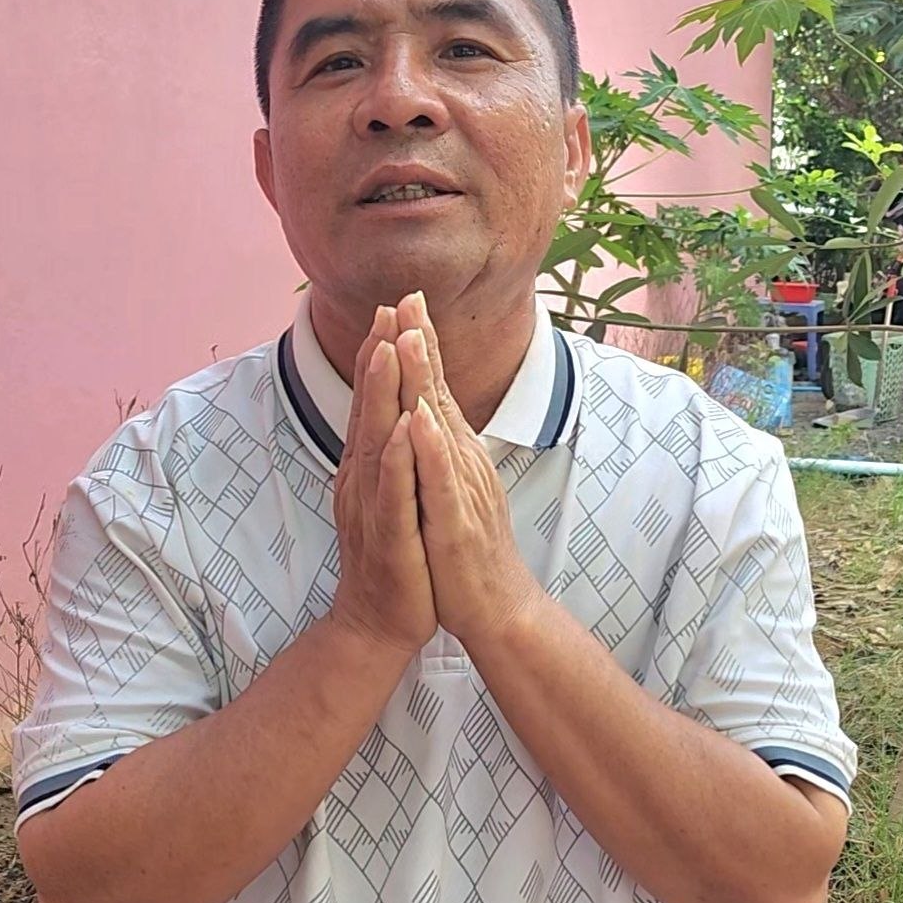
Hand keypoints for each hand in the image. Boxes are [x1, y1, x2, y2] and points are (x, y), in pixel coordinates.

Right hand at [330, 305, 436, 653]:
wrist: (379, 624)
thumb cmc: (392, 556)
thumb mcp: (391, 495)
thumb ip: (388, 453)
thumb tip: (396, 410)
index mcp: (368, 467)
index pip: (374, 401)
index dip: (382, 354)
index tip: (394, 307)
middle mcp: (363, 479)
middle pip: (369, 408)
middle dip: (380, 356)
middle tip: (390, 307)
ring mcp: (373, 507)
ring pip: (376, 441)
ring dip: (381, 393)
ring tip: (390, 347)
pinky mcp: (391, 538)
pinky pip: (394, 493)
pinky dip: (399, 459)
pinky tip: (406, 429)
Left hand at [393, 292, 544, 648]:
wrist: (496, 607)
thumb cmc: (467, 547)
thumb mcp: (451, 486)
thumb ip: (441, 446)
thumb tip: (428, 407)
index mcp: (453, 452)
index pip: (434, 388)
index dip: (420, 344)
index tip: (405, 299)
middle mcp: (461, 461)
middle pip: (438, 393)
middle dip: (421, 343)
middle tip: (410, 295)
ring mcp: (461, 490)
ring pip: (439, 427)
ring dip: (425, 381)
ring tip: (411, 336)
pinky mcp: (456, 524)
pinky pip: (440, 482)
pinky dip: (430, 449)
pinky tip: (419, 420)